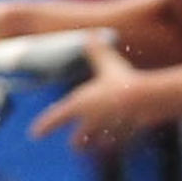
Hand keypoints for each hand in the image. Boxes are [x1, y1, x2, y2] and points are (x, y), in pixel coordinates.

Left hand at [30, 41, 170, 152]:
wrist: (146, 99)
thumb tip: (91, 35)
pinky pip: (118, 143)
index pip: (55, 118)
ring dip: (96, 145)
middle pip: (77, 141)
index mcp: (79, 104)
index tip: (34, 135)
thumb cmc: (123, 79)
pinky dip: (118, 142)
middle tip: (75, 145)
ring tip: (98, 145)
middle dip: (76, 143)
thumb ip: (98, 51)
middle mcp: (89, 121)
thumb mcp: (109, 63)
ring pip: (96, 145)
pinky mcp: (124, 138)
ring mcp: (106, 132)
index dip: (43, 127)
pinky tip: (122, 139)